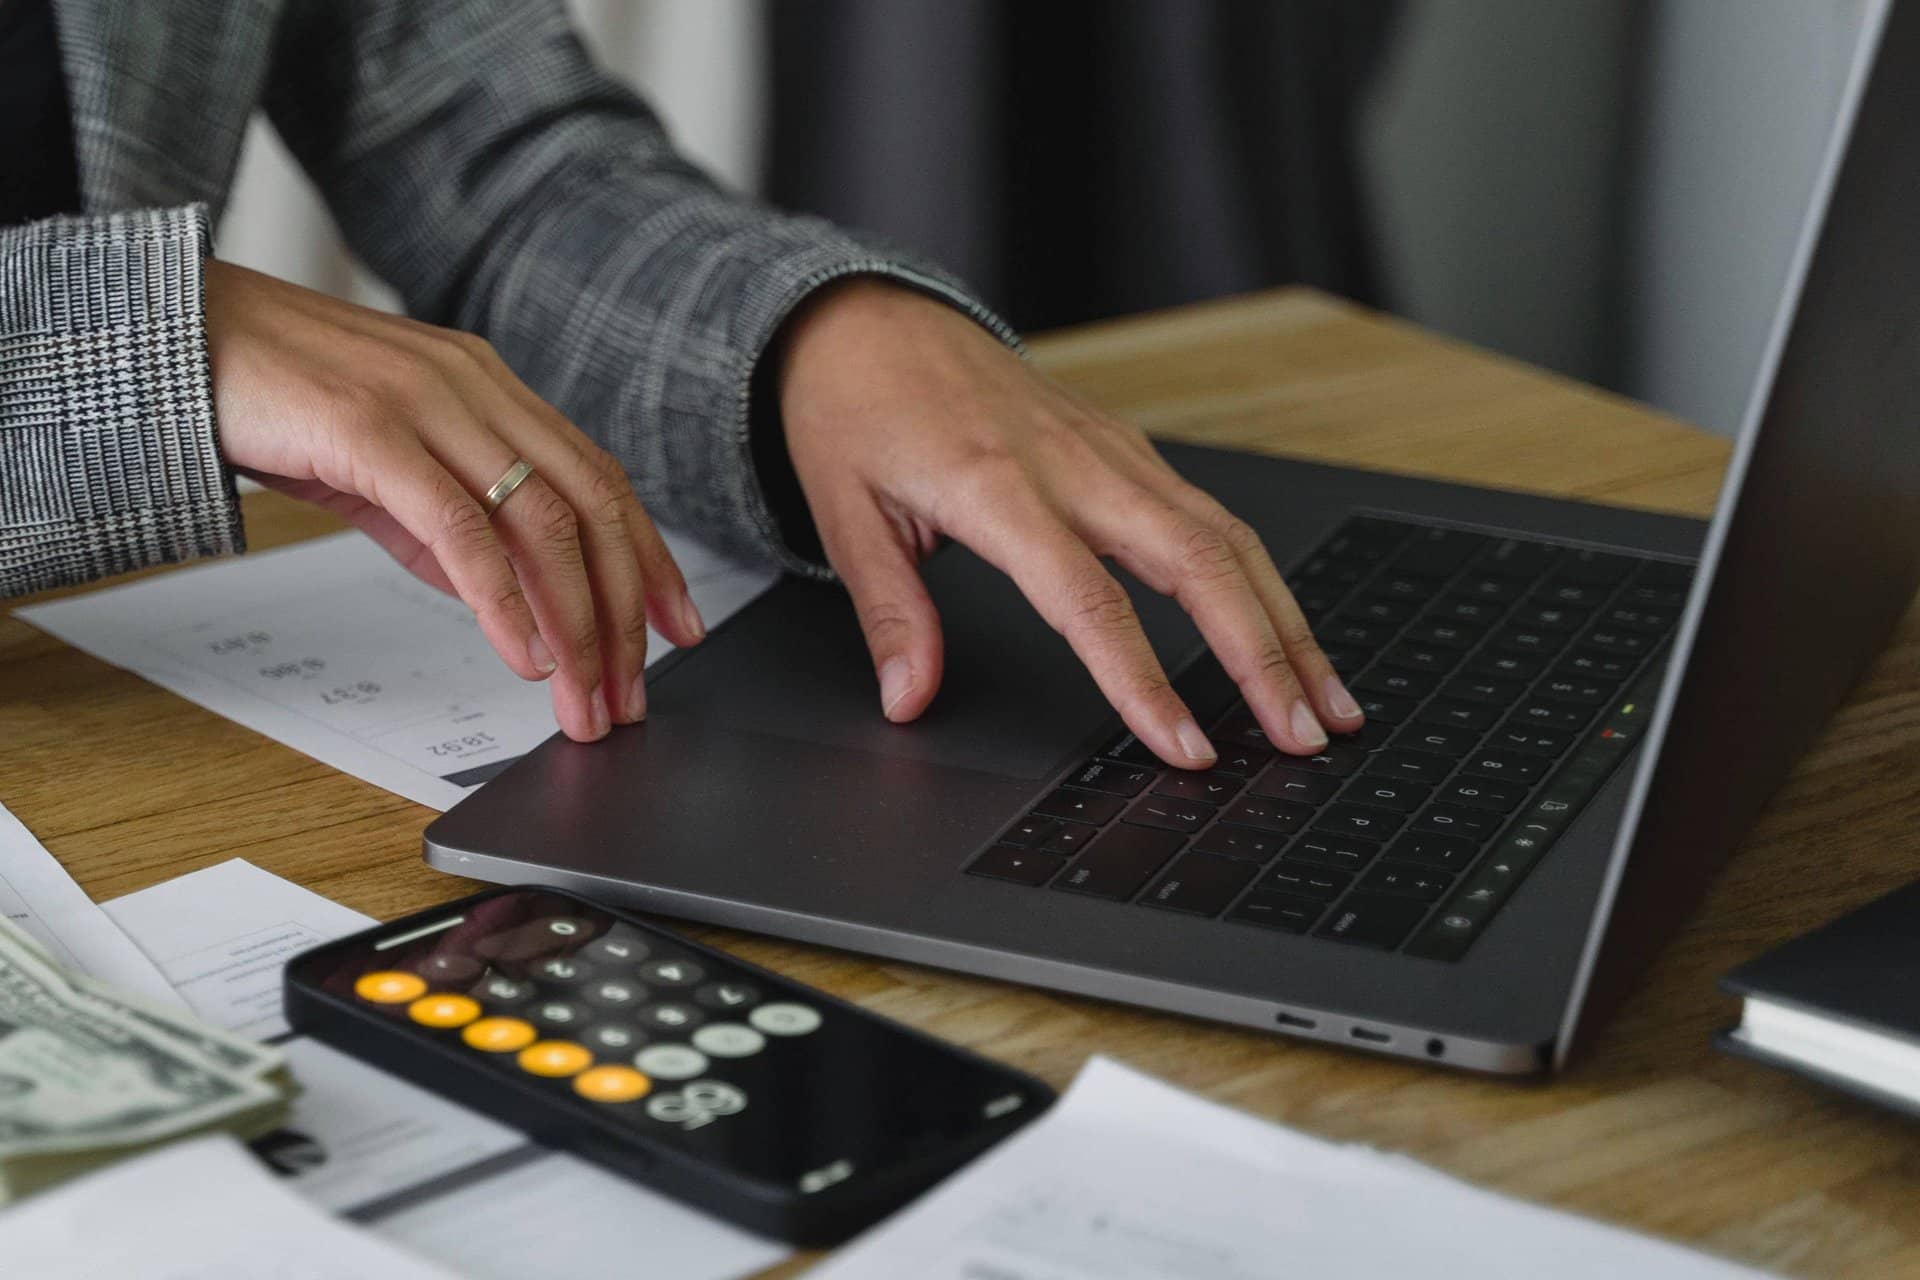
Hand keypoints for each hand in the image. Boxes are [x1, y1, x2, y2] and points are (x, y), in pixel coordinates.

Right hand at [202, 260, 702, 742]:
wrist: (170, 335)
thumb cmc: (275, 393)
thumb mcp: (385, 464)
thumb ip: (447, 522)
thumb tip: (504, 598)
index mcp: (490, 388)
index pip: (599, 479)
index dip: (649, 558)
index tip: (678, 626)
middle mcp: (475, 387)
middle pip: (590, 507)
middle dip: (624, 611)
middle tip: (633, 692)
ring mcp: (428, 404)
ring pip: (541, 523)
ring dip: (576, 624)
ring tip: (585, 697)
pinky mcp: (372, 431)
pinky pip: (461, 528)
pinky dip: (504, 601)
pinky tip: (523, 655)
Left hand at [776, 279, 1363, 768]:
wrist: (870, 317)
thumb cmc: (854, 409)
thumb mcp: (844, 515)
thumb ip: (890, 613)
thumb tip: (909, 698)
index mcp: (997, 487)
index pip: (1089, 602)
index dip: (1143, 682)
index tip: (1184, 748)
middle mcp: (1074, 464)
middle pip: (1199, 563)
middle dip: (1264, 656)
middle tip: (1302, 736)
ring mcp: (1112, 450)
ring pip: (1227, 538)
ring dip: (1287, 623)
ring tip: (1327, 702)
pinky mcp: (1127, 447)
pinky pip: (1212, 516)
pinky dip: (1261, 580)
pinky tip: (1285, 629)